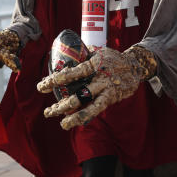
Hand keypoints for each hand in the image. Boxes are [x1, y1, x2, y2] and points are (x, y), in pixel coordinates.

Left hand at [36, 45, 155, 129]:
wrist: (134, 65)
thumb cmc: (111, 58)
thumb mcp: (97, 52)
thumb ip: (82, 56)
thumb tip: (61, 57)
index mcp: (93, 64)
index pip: (71, 73)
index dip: (56, 80)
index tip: (42, 86)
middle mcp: (100, 78)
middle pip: (78, 95)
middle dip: (61, 105)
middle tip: (48, 112)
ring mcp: (106, 89)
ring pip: (89, 106)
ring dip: (75, 116)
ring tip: (62, 124)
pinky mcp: (111, 98)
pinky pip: (97, 109)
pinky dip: (86, 116)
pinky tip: (75, 122)